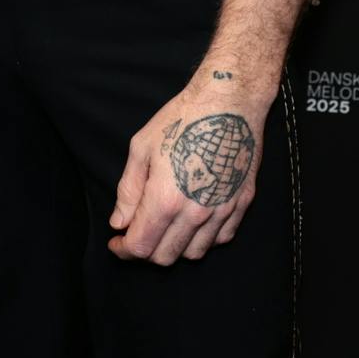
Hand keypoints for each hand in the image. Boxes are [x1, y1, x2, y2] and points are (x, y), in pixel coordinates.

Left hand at [106, 79, 265, 264]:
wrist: (229, 101)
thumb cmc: (181, 118)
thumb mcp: (142, 148)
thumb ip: (128, 191)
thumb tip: (119, 222)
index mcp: (165, 199)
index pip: (141, 246)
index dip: (123, 250)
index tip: (117, 242)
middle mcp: (195, 212)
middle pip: (166, 256)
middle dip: (146, 251)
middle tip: (139, 232)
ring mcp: (222, 210)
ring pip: (194, 253)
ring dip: (175, 247)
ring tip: (166, 227)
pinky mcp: (241, 204)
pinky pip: (221, 239)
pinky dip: (203, 239)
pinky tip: (193, 222)